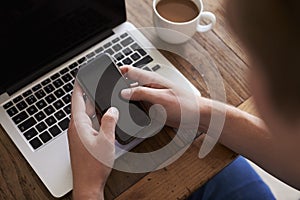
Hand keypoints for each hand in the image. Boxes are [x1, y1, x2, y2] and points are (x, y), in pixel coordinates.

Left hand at [68, 81, 118, 199]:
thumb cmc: (94, 166)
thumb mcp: (107, 140)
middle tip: (97, 86)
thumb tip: (112, 110)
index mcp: (78, 125)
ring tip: (103, 100)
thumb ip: (110, 122)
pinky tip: (104, 119)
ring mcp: (78, 136)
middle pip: (82, 106)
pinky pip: (88, 124)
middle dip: (89, 95)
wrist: (88, 184)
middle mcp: (76, 129)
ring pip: (86, 116)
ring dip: (93, 108)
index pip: (77, 99)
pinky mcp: (82, 142)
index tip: (80, 77)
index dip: (79, 86)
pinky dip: (95, 118)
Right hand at [120, 66, 210, 130]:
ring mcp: (153, 97)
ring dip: (128, 102)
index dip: (119, 71)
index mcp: (152, 79)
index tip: (108, 75)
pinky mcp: (155, 107)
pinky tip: (133, 115)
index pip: (131, 71)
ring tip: (121, 108)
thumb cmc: (185, 105)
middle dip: (120, 90)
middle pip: (130, 85)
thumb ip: (142, 93)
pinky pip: (141, 107)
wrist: (198, 116)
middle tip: (111, 97)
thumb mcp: (161, 98)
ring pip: (134, 97)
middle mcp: (151, 87)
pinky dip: (135, 110)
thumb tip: (124, 92)